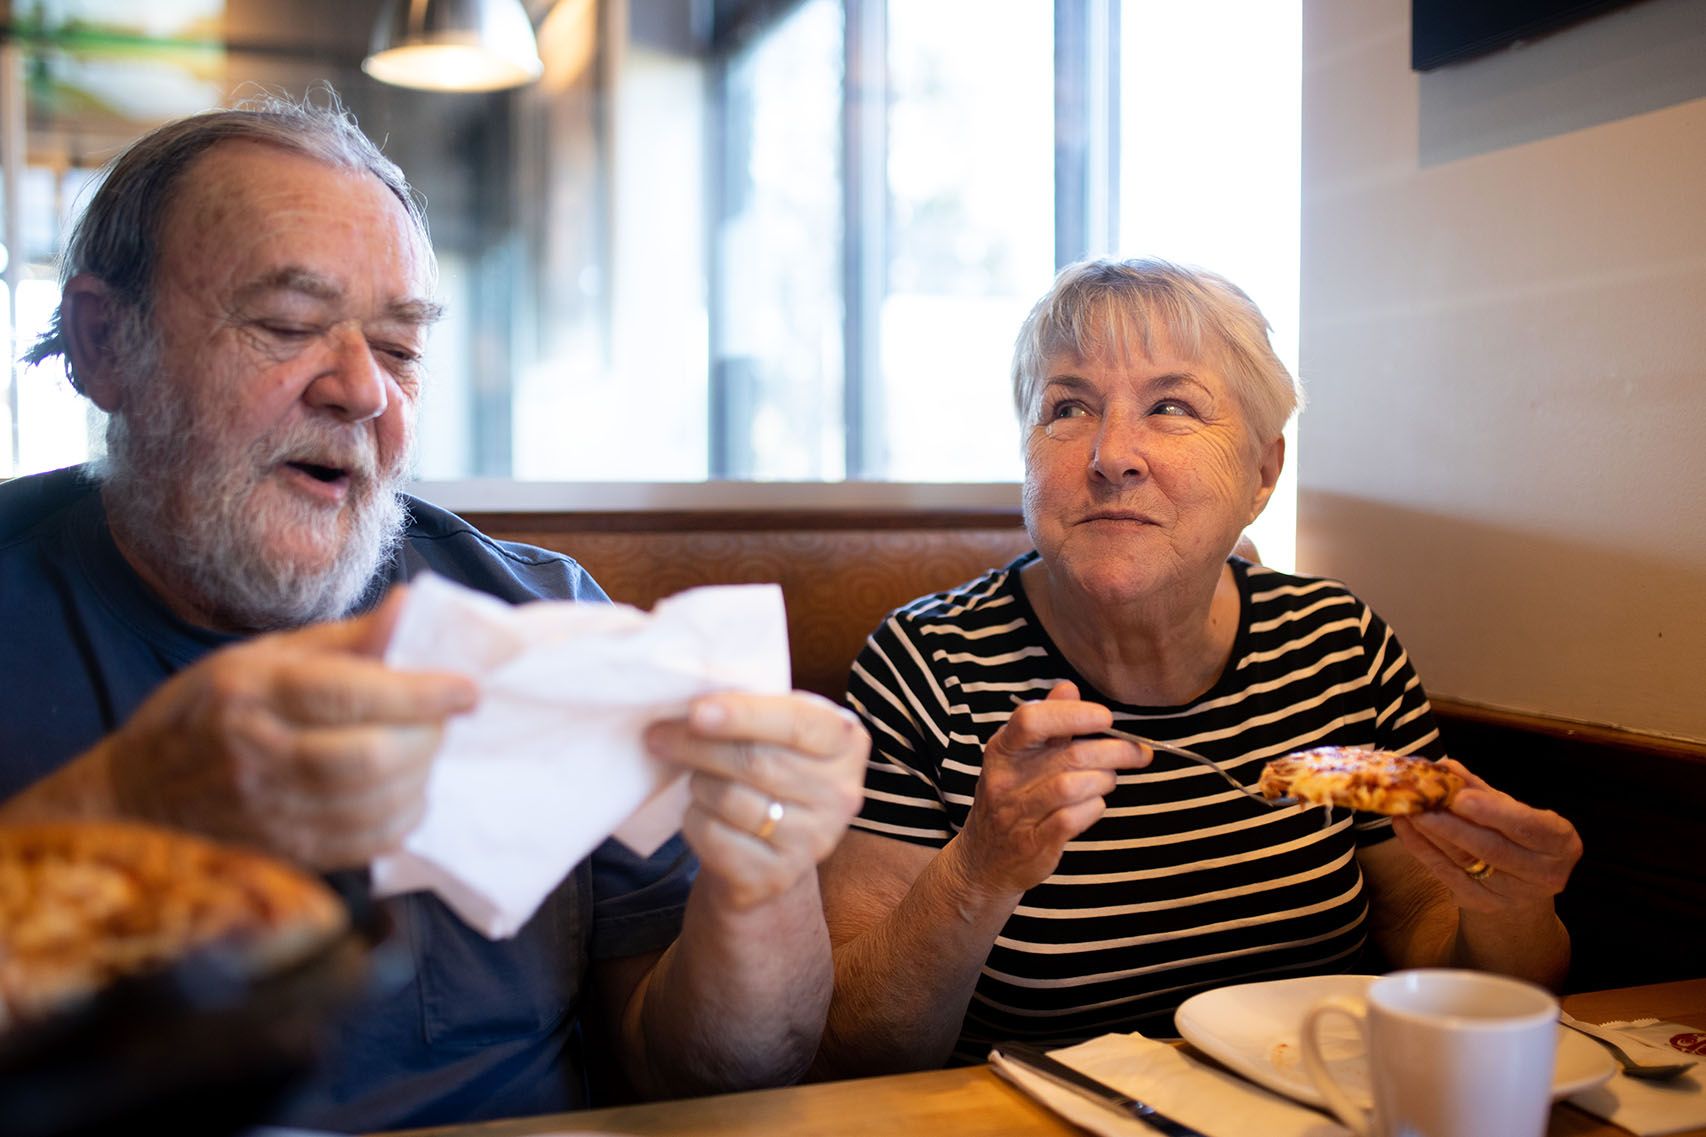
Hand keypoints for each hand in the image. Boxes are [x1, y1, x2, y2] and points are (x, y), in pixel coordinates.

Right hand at [99, 588, 477, 868]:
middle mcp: (257, 755)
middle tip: (444, 718)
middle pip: (370, 758)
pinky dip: (402, 817)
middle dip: (428, 737)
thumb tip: (411, 607)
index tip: (468, 689)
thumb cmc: (209, 710)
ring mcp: (268, 813)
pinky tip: (404, 791)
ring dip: (421, 777)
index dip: (421, 694)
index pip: (351, 695)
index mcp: (253, 691)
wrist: (138, 795)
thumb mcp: (265, 656)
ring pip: (374, 806)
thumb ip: (347, 639)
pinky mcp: (283, 854)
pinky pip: (365, 844)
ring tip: (423, 749)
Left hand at [644, 691, 868, 910]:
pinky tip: (702, 812)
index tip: (695, 711)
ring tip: (698, 779)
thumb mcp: (778, 730)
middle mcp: (841, 794)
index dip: (744, 715)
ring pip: (730, 799)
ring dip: (698, 783)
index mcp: (846, 742)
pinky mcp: (777, 877)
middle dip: (697, 746)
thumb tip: (691, 703)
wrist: (773, 849)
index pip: (798, 723)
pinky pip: (714, 837)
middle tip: (659, 735)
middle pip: (756, 762)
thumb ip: (753, 709)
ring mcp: (813, 841)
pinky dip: (694, 819)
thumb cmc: (771, 770)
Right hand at [953, 682, 1148, 897]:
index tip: (1105, 717)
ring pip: (1073, 787)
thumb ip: (1047, 721)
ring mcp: (1017, 814)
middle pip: (1068, 755)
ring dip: (1104, 780)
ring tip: (1109, 779)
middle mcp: (1005, 780)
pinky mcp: (1033, 843)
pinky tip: (1095, 804)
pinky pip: (1074, 819)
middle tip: (1138, 751)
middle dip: (1114, 751)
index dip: (1072, 715)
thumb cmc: (1011, 799)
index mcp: (1002, 750)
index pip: (1031, 720)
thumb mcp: (1020, 756)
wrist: (984, 859)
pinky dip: (1094, 808)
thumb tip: (1068, 687)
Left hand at [1392, 759, 1581, 912]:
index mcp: (1561, 843)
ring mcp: (1513, 895)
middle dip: (1453, 824)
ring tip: (1407, 809)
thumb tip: (1446, 766)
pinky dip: (1422, 849)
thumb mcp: (1511, 810)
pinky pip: (1447, 875)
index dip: (1493, 812)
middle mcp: (1544, 873)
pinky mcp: (1483, 904)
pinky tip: (1404, 828)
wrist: (1522, 886)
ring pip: (1465, 860)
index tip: (1459, 797)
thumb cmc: (1517, 836)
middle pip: (1493, 848)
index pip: (1528, 826)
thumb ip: (1480, 790)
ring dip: (1431, 833)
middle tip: (1422, 803)